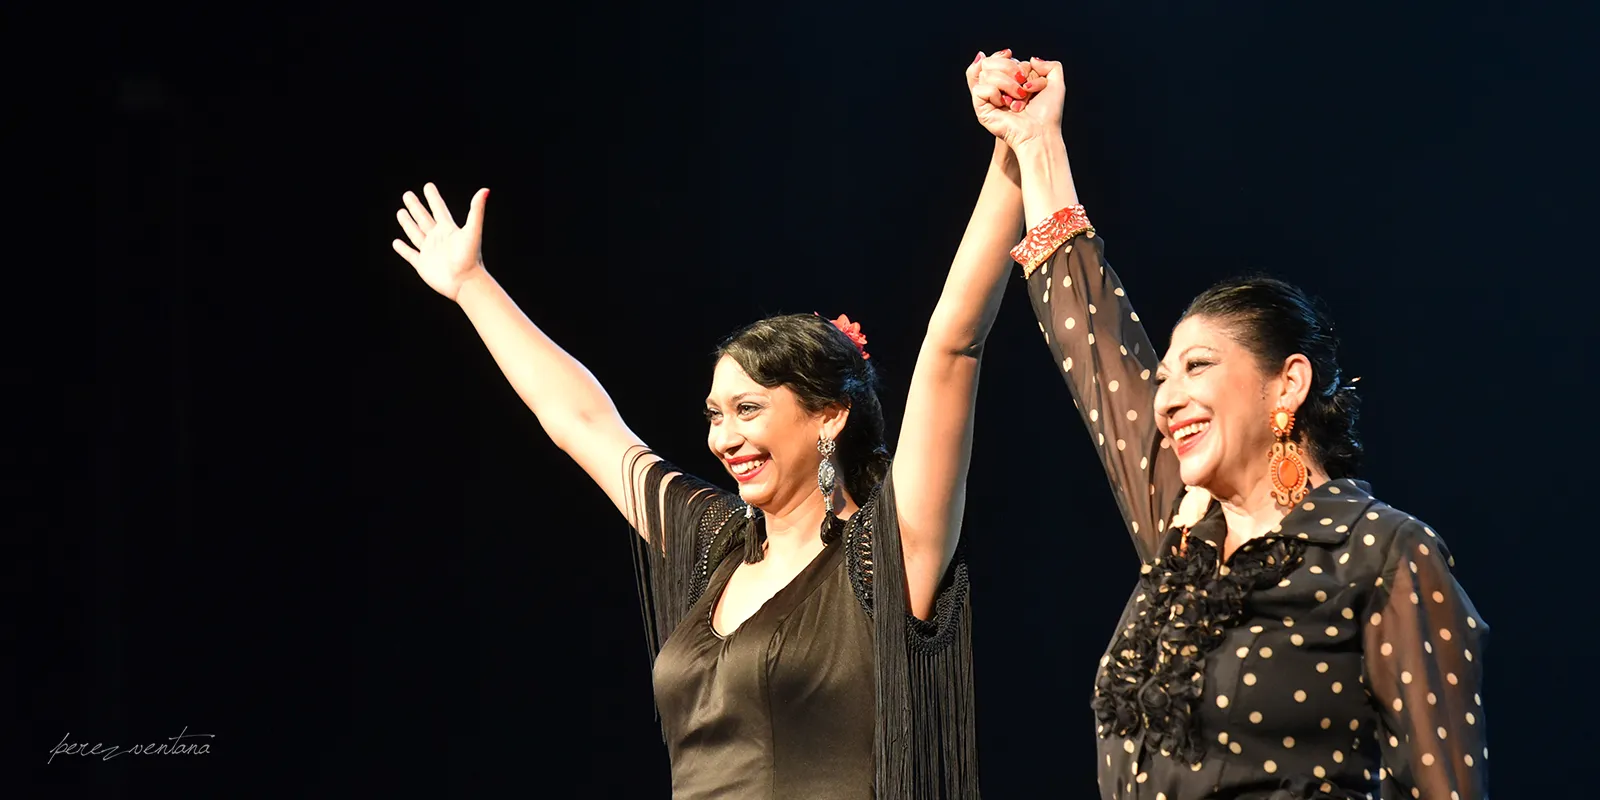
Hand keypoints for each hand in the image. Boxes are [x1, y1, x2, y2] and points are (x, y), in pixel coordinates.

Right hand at [392, 182, 488, 301]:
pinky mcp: (423, 265)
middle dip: (416, 207)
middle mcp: (438, 239)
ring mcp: (430, 251)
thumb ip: (477, 210)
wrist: (465, 283)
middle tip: (407, 194)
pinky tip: (396, 243)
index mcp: (449, 230)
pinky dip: (403, 249)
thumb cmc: (470, 258)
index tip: (428, 186)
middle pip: (424, 218)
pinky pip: (410, 255)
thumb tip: (485, 189)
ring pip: (416, 234)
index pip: (439, 209)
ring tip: (400, 212)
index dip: (433, 197)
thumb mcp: (473, 231)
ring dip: (408, 223)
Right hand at [967, 53, 1064, 148]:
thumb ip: (1051, 66)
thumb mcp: (1057, 85)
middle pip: (990, 62)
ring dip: (1008, 83)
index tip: (1025, 75)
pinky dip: (995, 93)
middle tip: (1024, 88)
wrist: (1040, 132)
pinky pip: (980, 89)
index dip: (1011, 61)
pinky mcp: (981, 108)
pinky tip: (1005, 105)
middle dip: (1010, 69)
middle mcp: (998, 88)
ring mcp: (989, 98)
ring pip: (986, 73)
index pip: (1001, 59)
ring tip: (1019, 99)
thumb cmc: (1048, 114)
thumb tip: (1030, 59)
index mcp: (1012, 81)